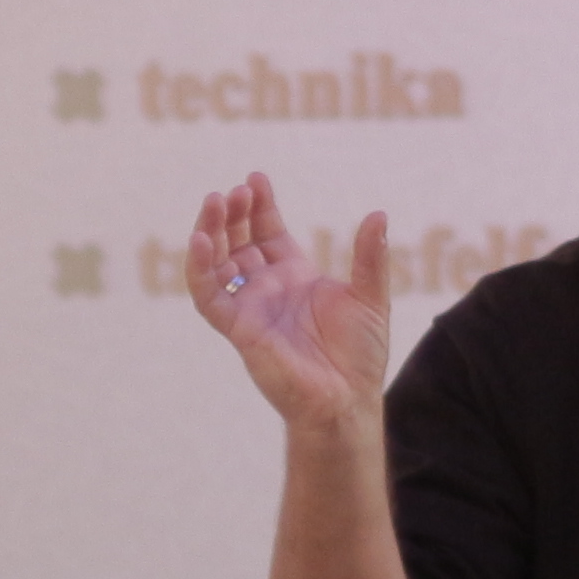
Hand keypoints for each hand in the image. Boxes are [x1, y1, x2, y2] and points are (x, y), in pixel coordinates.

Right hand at [186, 174, 392, 439]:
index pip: (267, 232)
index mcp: (294, 277)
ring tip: (214, 203)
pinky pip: (209, 296)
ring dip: (210, 232)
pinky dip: (199, 268)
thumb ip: (369, 256)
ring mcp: (249, 308)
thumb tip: (379, 214)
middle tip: (233, 191)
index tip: (255, 179)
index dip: (259, 206)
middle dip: (232, 214)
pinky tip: (200, 241)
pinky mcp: (238, 329)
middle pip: (237, 242)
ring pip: (216, 263)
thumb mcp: (370, 296)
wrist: (347, 399)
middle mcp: (266, 290)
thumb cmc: (360, 355)